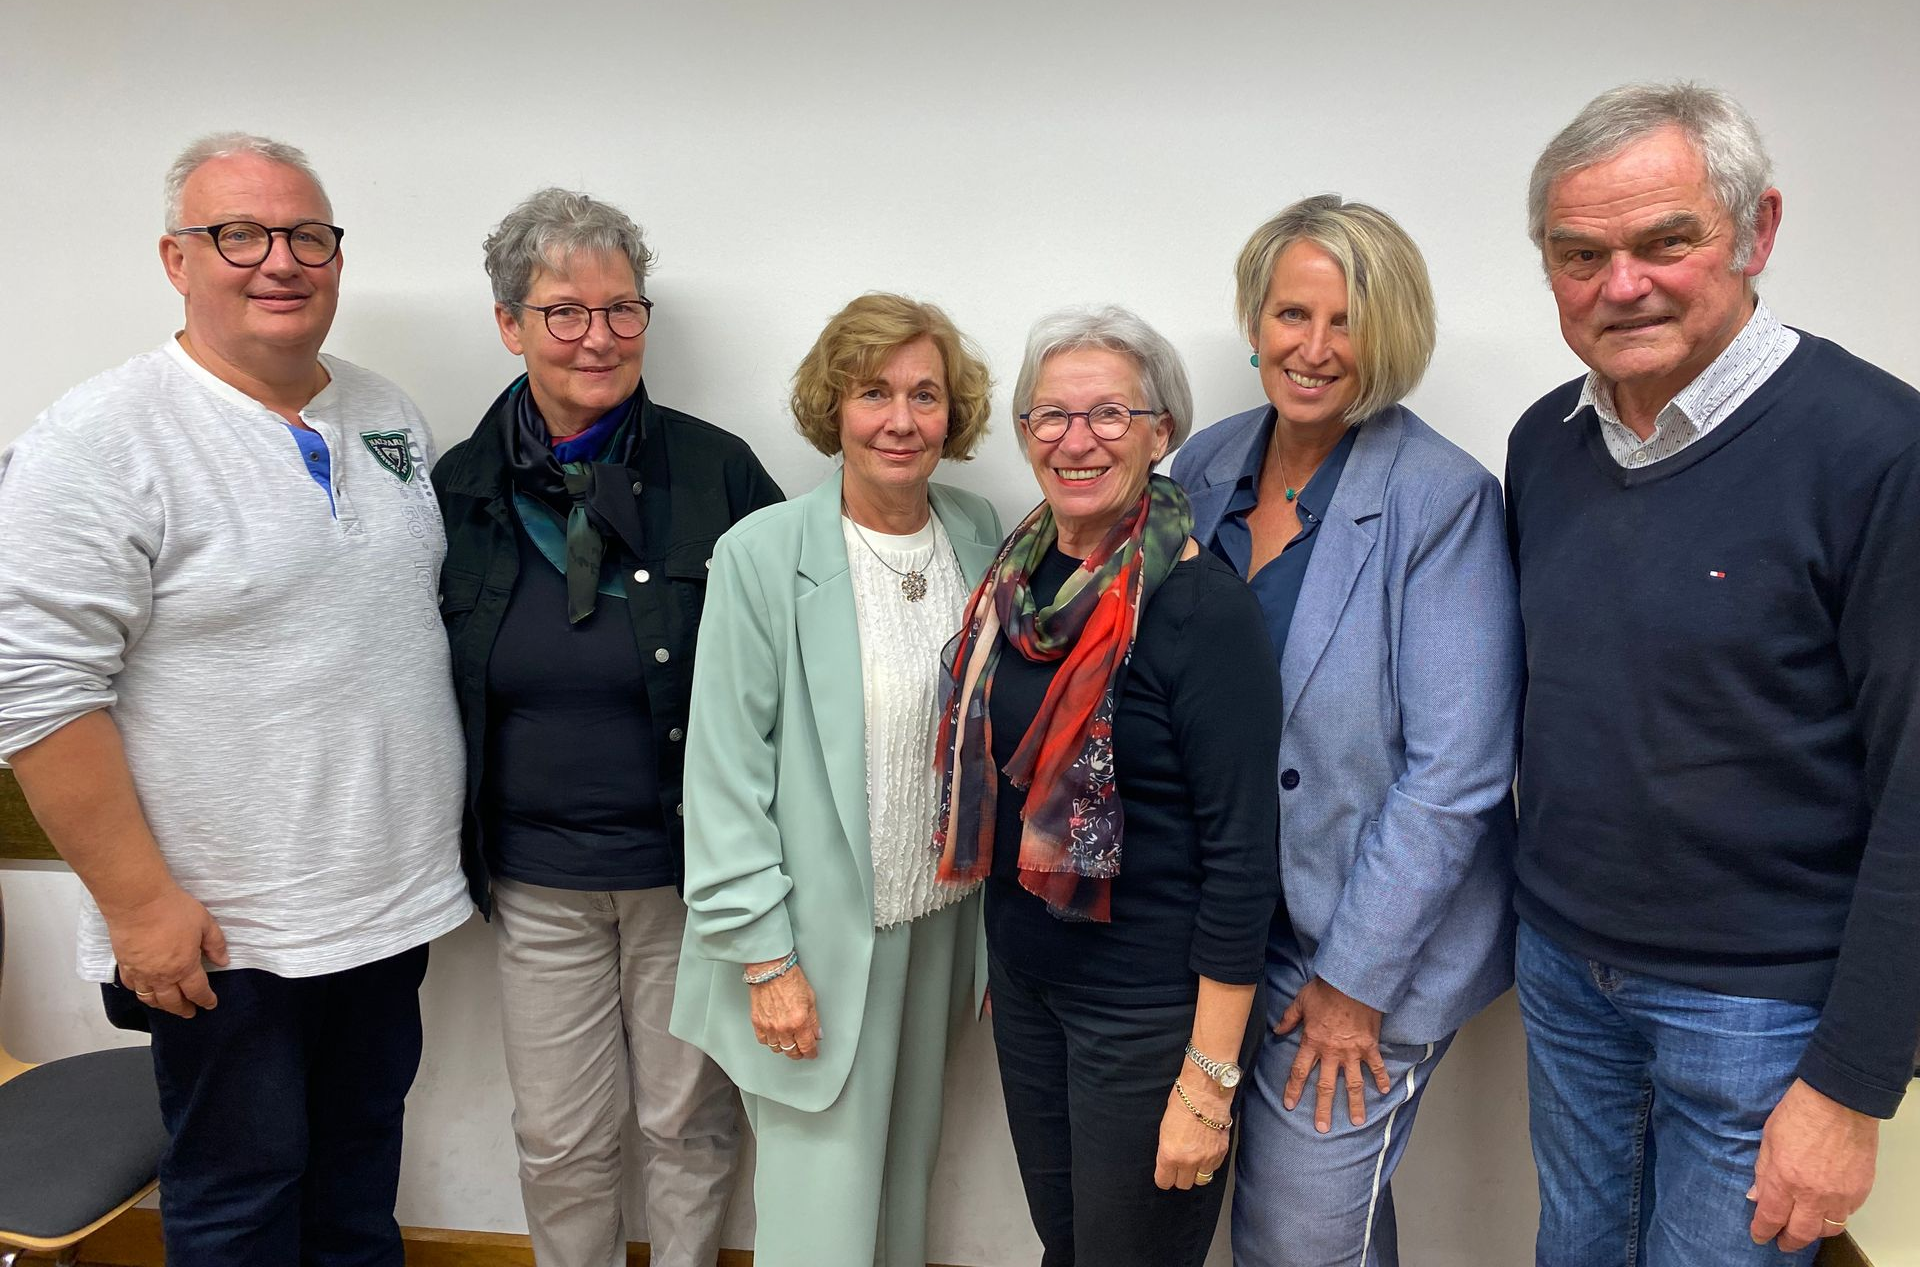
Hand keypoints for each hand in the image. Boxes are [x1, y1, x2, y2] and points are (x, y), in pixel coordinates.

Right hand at [104, 883, 227, 1018]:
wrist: (137, 901)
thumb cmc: (173, 910)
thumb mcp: (205, 923)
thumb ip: (215, 944)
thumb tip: (223, 961)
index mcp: (184, 967)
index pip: (197, 991)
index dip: (205, 1000)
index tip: (210, 1004)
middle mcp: (161, 976)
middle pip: (173, 1002)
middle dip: (183, 1009)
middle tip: (190, 1012)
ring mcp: (140, 972)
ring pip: (150, 999)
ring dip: (161, 1006)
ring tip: (169, 1007)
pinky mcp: (124, 964)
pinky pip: (132, 986)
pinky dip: (140, 992)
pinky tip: (145, 990)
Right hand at [749, 961, 820, 1060]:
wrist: (771, 970)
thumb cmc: (790, 978)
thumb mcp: (811, 998)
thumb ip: (814, 1020)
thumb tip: (817, 1034)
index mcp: (799, 1021)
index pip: (807, 1047)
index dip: (811, 1053)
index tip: (812, 1053)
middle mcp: (784, 1027)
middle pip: (792, 1051)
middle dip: (799, 1052)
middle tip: (802, 1050)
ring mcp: (769, 1026)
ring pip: (777, 1048)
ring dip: (784, 1047)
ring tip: (788, 1042)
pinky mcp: (757, 1023)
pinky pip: (764, 1041)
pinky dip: (770, 1041)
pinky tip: (775, 1036)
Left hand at [1155, 1081, 1230, 1189]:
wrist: (1206, 1091)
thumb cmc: (1182, 1102)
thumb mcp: (1164, 1128)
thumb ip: (1167, 1149)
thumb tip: (1169, 1159)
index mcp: (1170, 1154)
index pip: (1164, 1181)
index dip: (1163, 1178)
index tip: (1165, 1173)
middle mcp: (1188, 1160)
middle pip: (1183, 1184)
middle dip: (1179, 1176)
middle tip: (1179, 1166)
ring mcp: (1207, 1158)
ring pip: (1201, 1180)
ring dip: (1196, 1173)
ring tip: (1194, 1161)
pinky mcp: (1221, 1153)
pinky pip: (1214, 1169)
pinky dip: (1209, 1164)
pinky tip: (1206, 1152)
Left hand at [1275, 976, 1389, 1131]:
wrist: (1352, 981)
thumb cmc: (1326, 989)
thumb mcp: (1301, 1001)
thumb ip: (1289, 1018)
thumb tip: (1277, 1030)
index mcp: (1312, 1042)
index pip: (1299, 1072)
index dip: (1293, 1090)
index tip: (1290, 1106)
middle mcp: (1332, 1052)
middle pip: (1325, 1086)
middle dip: (1323, 1108)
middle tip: (1322, 1128)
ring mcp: (1352, 1051)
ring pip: (1353, 1083)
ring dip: (1355, 1104)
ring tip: (1356, 1121)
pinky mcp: (1370, 1045)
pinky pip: (1376, 1066)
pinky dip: (1381, 1078)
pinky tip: (1385, 1091)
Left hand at [1747, 1079, 1877, 1251]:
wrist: (1840, 1101)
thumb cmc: (1800, 1112)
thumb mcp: (1768, 1138)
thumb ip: (1762, 1171)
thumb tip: (1756, 1196)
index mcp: (1784, 1179)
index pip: (1771, 1217)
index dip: (1762, 1231)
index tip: (1759, 1236)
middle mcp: (1812, 1193)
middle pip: (1800, 1232)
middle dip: (1788, 1241)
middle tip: (1782, 1242)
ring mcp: (1839, 1195)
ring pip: (1827, 1229)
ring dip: (1813, 1231)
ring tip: (1804, 1227)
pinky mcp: (1859, 1190)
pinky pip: (1847, 1214)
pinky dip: (1835, 1215)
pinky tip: (1827, 1208)